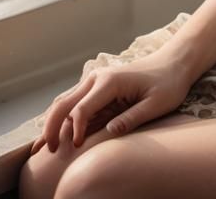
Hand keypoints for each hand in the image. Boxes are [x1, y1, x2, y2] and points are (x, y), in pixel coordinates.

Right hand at [30, 50, 193, 153]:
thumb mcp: (157, 104)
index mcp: (110, 81)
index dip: (74, 129)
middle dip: (50, 127)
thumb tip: (109, 131)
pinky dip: (61, 119)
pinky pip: (74, 104)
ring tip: (41, 148)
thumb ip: (132, 117)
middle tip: (45, 152)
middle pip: (64, 103)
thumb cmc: (168, 84)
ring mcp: (95, 82)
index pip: (82, 108)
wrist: (174, 64)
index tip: (75, 146)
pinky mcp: (97, 89)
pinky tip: (54, 135)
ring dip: (51, 123)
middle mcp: (98, 78)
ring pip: (64, 102)